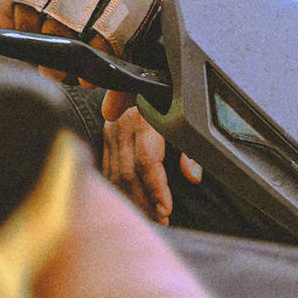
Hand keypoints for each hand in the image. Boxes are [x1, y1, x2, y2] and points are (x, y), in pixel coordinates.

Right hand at [102, 91, 200, 226]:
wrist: (144, 76)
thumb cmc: (171, 100)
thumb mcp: (186, 121)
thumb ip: (191, 150)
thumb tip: (193, 177)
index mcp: (143, 119)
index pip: (147, 162)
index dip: (157, 188)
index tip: (166, 209)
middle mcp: (122, 125)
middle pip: (129, 174)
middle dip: (145, 202)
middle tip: (161, 221)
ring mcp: (110, 132)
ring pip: (116, 176)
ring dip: (133, 201)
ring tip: (151, 219)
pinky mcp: (104, 137)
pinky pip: (108, 170)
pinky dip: (120, 191)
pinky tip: (132, 205)